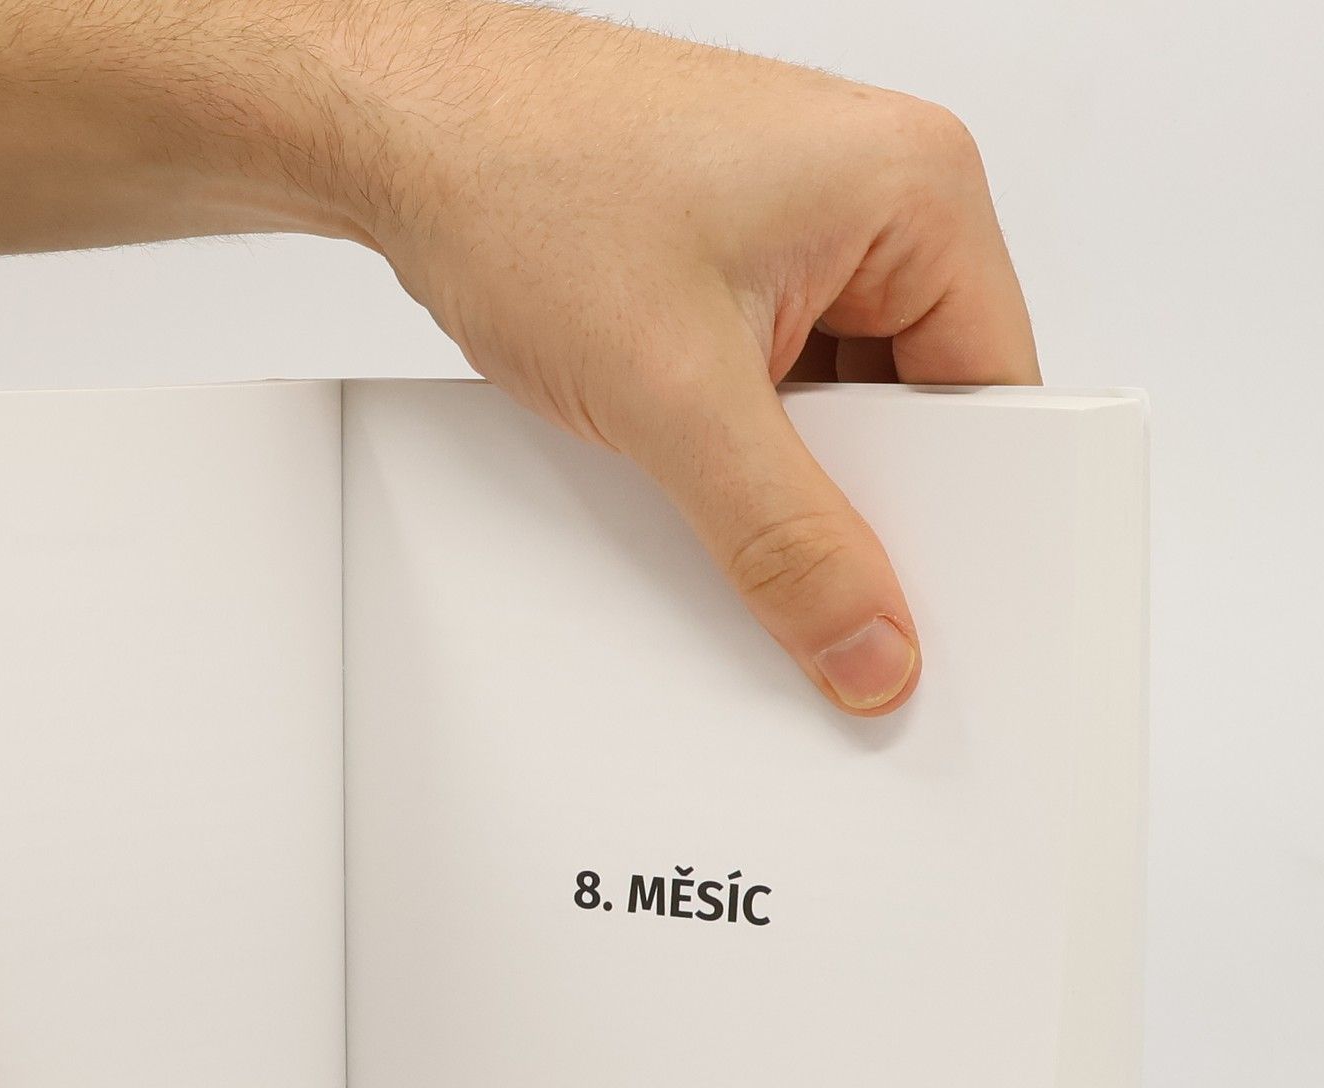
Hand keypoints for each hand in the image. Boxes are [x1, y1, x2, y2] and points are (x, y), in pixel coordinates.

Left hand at [315, 7, 1038, 714]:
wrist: (401, 134)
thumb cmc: (527, 184)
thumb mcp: (676, 397)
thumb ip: (784, 538)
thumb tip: (867, 642)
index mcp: (918, 190)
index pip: (996, 397)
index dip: (963, 519)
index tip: (920, 614)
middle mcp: (873, 199)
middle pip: (919, 410)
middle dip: (862, 502)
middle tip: (813, 587)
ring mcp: (796, 231)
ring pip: (836, 408)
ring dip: (784, 477)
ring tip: (714, 498)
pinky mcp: (726, 264)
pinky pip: (770, 388)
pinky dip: (734, 448)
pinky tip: (683, 473)